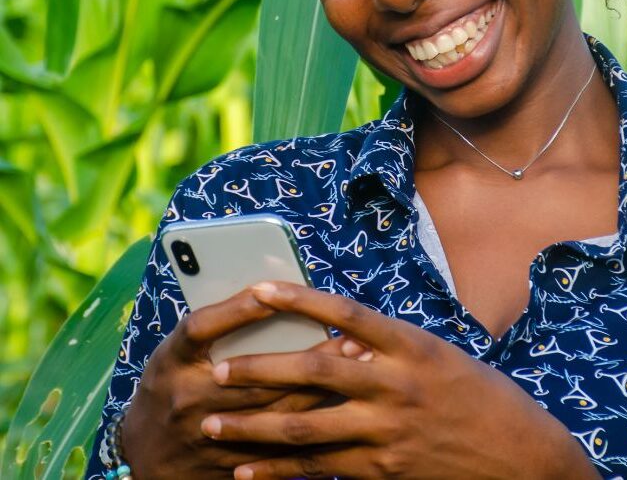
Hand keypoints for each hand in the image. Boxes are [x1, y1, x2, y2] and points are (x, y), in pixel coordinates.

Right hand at [122, 287, 369, 478]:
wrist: (146, 458)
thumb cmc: (171, 385)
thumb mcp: (177, 352)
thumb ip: (215, 328)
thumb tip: (270, 292)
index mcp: (172, 361)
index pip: (202, 328)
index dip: (235, 309)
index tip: (271, 289)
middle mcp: (187, 397)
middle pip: (254, 374)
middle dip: (307, 356)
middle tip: (349, 336)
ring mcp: (207, 434)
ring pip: (272, 410)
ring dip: (319, 388)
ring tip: (356, 365)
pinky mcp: (226, 463)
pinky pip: (274, 445)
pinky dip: (310, 424)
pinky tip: (341, 407)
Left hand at [200, 281, 598, 479]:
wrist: (522, 458)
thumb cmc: (483, 398)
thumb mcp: (440, 359)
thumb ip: (388, 351)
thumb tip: (334, 343)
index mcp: (411, 346)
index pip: (345, 313)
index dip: (299, 299)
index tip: (258, 289)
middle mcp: (396, 385)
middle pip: (313, 372)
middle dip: (258, 370)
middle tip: (216, 369)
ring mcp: (387, 432)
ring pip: (305, 427)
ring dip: (252, 426)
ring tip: (212, 423)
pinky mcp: (383, 473)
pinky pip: (319, 470)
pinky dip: (278, 471)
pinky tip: (246, 470)